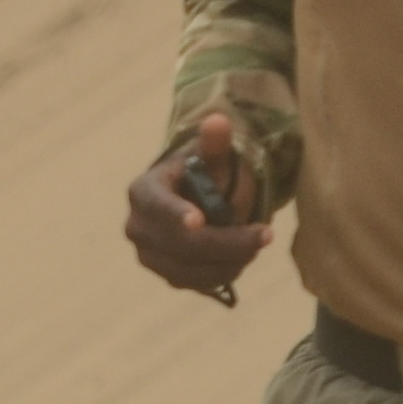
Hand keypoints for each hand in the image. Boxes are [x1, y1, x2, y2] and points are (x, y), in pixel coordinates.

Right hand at [126, 111, 269, 298]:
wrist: (187, 198)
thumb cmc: (199, 173)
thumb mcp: (208, 155)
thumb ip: (214, 143)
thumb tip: (218, 121)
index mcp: (143, 191)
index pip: (157, 206)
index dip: (176, 214)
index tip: (198, 221)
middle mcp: (137, 227)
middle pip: (181, 244)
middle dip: (226, 243)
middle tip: (266, 234)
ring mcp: (147, 255)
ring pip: (189, 270)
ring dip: (229, 261)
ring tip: (257, 244)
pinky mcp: (163, 274)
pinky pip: (194, 283)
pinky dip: (222, 273)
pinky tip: (243, 258)